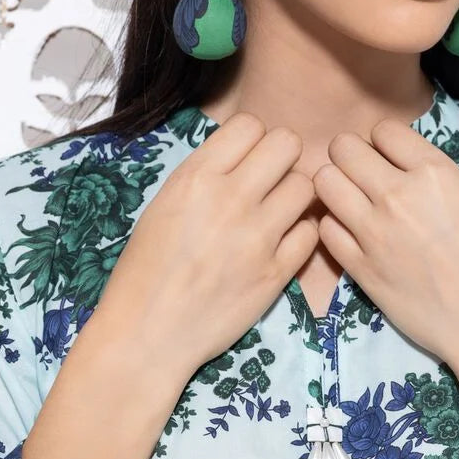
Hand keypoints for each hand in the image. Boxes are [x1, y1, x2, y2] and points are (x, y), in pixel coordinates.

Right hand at [95, 114, 318, 379]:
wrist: (148, 333)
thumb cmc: (146, 269)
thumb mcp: (165, 204)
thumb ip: (207, 174)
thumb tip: (247, 153)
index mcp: (196, 178)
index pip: (251, 125)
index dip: (253, 139)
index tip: (247, 159)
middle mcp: (230, 199)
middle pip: (287, 144)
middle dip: (282, 158)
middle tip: (270, 180)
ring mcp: (257, 237)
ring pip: (306, 185)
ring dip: (295, 195)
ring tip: (277, 212)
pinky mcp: (276, 272)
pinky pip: (311, 232)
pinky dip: (301, 233)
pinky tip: (282, 242)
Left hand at [312, 118, 458, 378]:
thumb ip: (427, 178)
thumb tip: (394, 166)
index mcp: (435, 172)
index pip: (383, 130)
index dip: (382, 143)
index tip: (389, 160)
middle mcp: (399, 194)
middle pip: (342, 148)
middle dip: (349, 158)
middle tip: (361, 177)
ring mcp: (374, 231)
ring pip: (324, 182)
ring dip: (335, 187)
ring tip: (352, 203)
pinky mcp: (359, 267)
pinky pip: (325, 228)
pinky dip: (335, 227)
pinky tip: (353, 237)